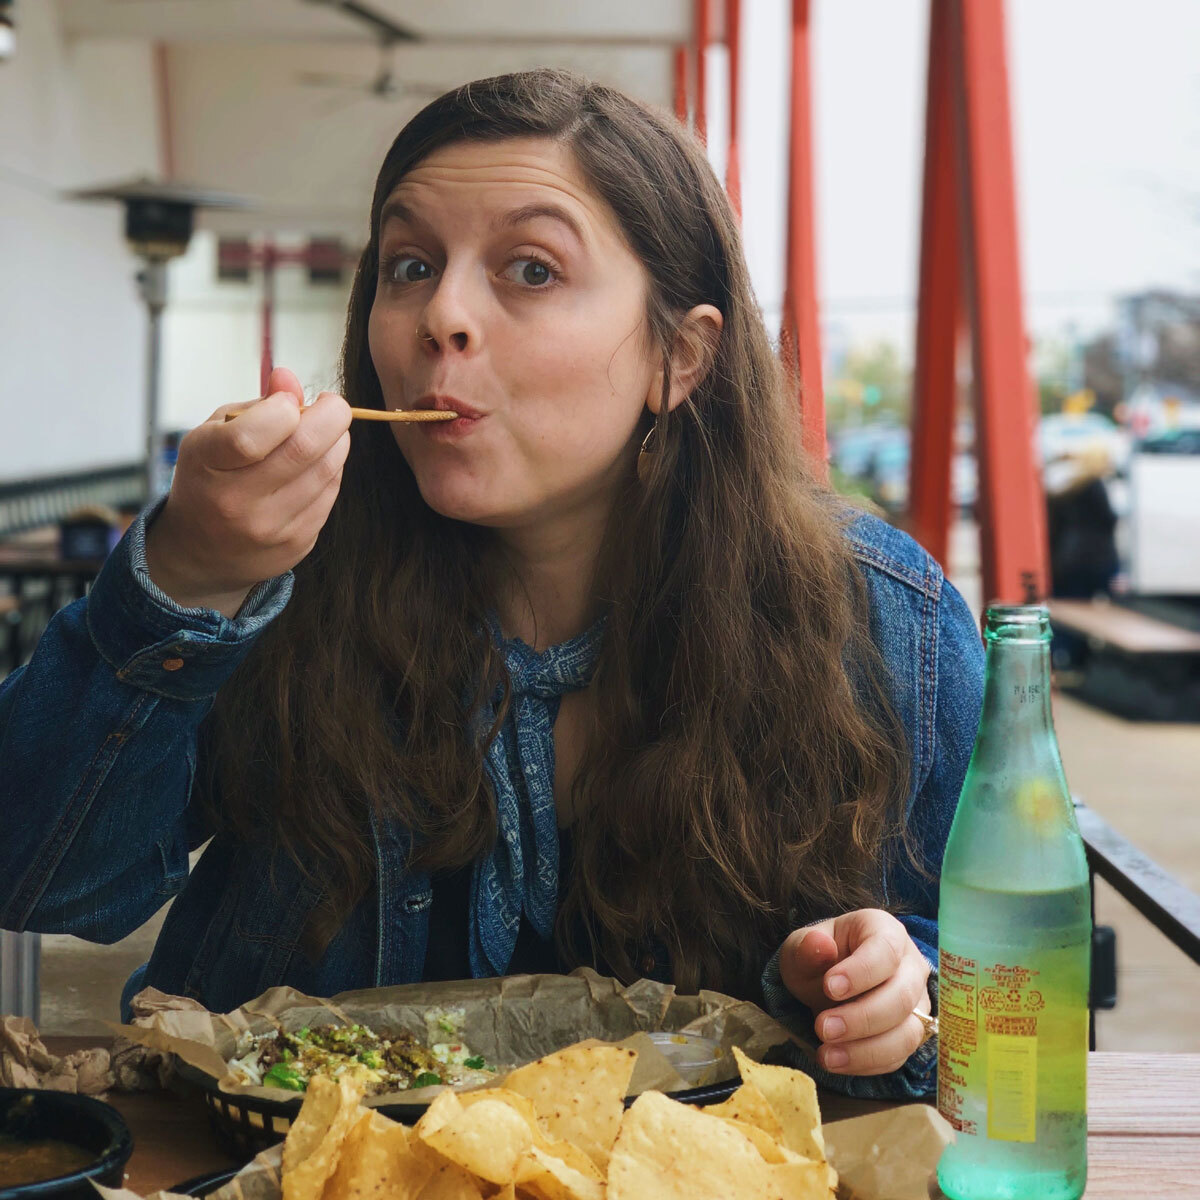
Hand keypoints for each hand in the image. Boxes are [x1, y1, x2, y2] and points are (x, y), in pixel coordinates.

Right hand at [145, 367, 351, 616]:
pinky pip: (329, 495)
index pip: (251, 435)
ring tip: (325, 433)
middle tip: (332, 405)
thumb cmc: (210, 479)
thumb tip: (289, 379)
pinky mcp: (297, 545)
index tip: (289, 401)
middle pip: (303, 449)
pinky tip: (317, 465)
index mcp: (206, 464)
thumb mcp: (214, 434)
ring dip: (336, 442)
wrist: (202, 553)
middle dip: (331, 416)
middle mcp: (236, 502)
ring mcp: (269, 529)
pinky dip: (331, 471)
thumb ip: (255, 406)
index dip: (283, 408)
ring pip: (326, 471)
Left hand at [778, 908, 931, 1075]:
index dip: (860, 972)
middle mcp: (910, 966)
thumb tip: (820, 946)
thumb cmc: (819, 958)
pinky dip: (868, 1063)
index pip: (885, 951)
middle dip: (861, 1018)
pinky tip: (838, 1061)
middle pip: (901, 997)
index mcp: (885, 932)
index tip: (829, 987)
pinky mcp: (911, 1034)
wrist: (827, 983)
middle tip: (823, 1028)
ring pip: (907, 1033)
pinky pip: (899, 1056)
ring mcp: (917, 1003)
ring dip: (867, 1050)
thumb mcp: (802, 948)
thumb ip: (807, 947)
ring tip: (827, 1055)